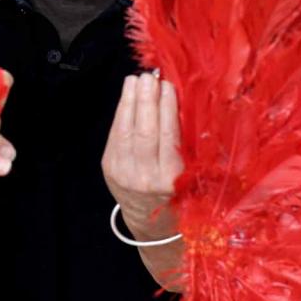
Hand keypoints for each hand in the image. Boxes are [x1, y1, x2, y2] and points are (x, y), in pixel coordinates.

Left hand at [102, 72, 182, 240]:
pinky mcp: (109, 168)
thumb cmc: (180, 196)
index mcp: (170, 181)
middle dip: (147, 100)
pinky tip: (127, 95)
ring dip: (131, 101)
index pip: (168, 137)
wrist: (151, 223)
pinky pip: (115, 134)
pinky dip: (121, 112)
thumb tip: (182, 103)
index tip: (169, 86)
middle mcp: (144, 178)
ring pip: (126, 130)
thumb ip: (186, 145)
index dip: (167, 109)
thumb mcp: (191, 177)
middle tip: (150, 77)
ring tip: (137, 79)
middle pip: (144, 131)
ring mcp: (123, 173)